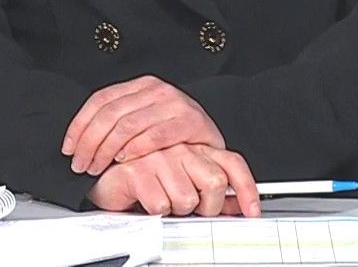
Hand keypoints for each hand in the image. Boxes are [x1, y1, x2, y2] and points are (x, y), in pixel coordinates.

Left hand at [63, 75, 222, 175]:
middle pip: (111, 113)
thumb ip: (116, 123)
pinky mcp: (192, 121)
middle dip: (90, 142)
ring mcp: (175, 103)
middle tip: (80, 164)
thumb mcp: (142, 121)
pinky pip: (157, 135)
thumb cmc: (175, 136)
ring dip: (107, 149)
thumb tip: (78, 140)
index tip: (68, 147)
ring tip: (98, 166)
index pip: (100, 99)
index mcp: (141, 85)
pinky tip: (125, 159)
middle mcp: (157, 89)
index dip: (79, 124)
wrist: (212, 143)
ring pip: (129, 124)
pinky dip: (136, 148)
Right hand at [86, 144, 259, 217]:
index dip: (245, 189)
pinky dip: (154, 211)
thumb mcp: (183, 184)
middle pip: (214, 183)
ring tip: (162, 201)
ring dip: (175, 210)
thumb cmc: (144, 177)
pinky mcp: (137, 168)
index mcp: (195, 147)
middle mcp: (181, 147)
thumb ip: (210, 194)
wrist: (105, 176)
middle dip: (204, 208)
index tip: (252, 212)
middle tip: (189, 210)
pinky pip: (160, 204)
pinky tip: (146, 201)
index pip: (232, 163)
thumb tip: (237, 209)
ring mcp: (159, 154)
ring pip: (188, 198)